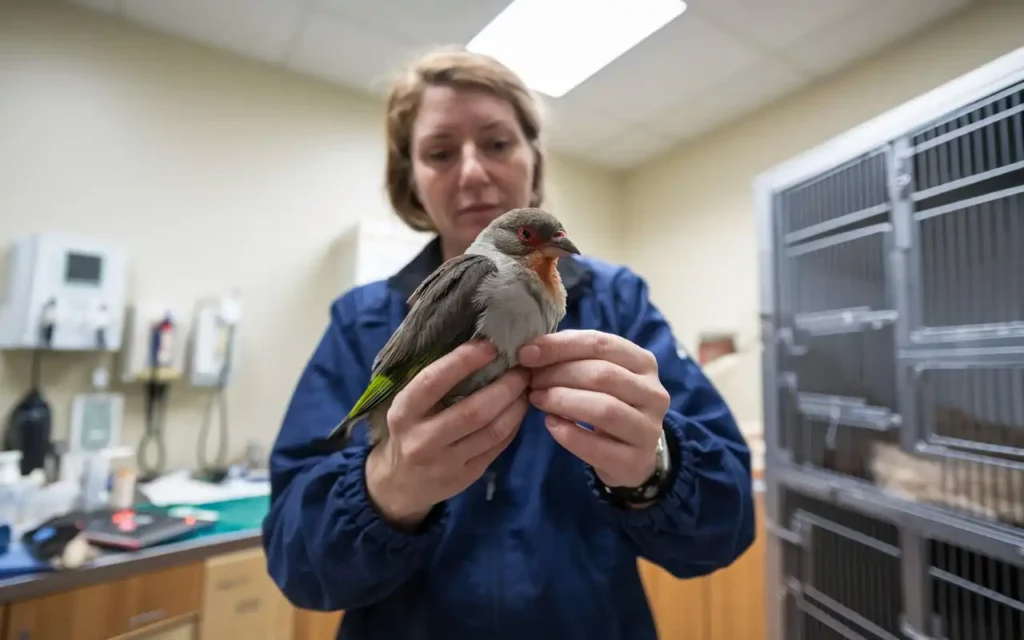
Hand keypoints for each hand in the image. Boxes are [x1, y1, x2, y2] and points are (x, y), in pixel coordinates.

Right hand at [365, 341, 528, 529]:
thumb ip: (433, 381)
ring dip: (516, 405)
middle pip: (474, 410)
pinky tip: (518, 409)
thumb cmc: (407, 429)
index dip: (463, 361)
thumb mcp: (407, 405)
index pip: (433, 381)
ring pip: (493, 431)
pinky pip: (498, 447)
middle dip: (505, 386)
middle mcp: (422, 440)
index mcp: (403, 413)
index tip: (490, 345)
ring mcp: (445, 463)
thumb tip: (476, 345)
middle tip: (522, 368)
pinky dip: (513, 424)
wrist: (398, 484)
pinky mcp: (466, 477)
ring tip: (525, 386)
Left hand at [518, 330, 670, 489]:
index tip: (526, 354)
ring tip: (537, 399)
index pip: (601, 344)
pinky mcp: (635, 461)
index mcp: (643, 363)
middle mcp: (653, 393)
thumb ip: (572, 358)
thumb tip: (531, 349)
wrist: (632, 456)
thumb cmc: (608, 404)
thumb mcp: (598, 376)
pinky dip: (569, 434)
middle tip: (531, 380)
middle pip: (602, 375)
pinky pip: (598, 446)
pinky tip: (550, 424)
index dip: (560, 346)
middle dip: (558, 375)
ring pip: (604, 408)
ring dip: (562, 401)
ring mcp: (648, 429)